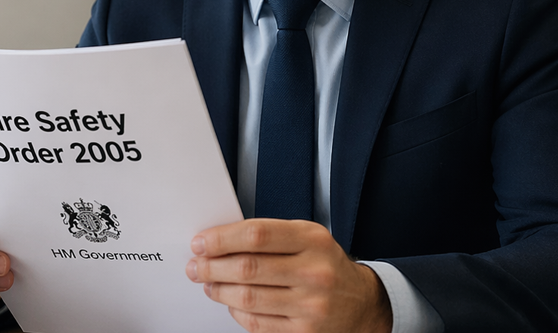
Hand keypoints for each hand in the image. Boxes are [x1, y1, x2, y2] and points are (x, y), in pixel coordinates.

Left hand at [186, 219, 392, 331]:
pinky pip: (256, 323)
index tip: (201, 242)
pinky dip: (236, 312)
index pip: (257, 235)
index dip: (221, 238)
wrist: (362, 303)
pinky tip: (230, 302)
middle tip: (195, 265)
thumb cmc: (325, 265)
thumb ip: (269, 236)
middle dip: (212, 266)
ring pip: (248, 298)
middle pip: (248, 268)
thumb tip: (219, 241)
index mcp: (313, 240)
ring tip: (208, 282)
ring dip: (218, 290)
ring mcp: (310, 306)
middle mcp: (314, 272)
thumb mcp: (307, 238)